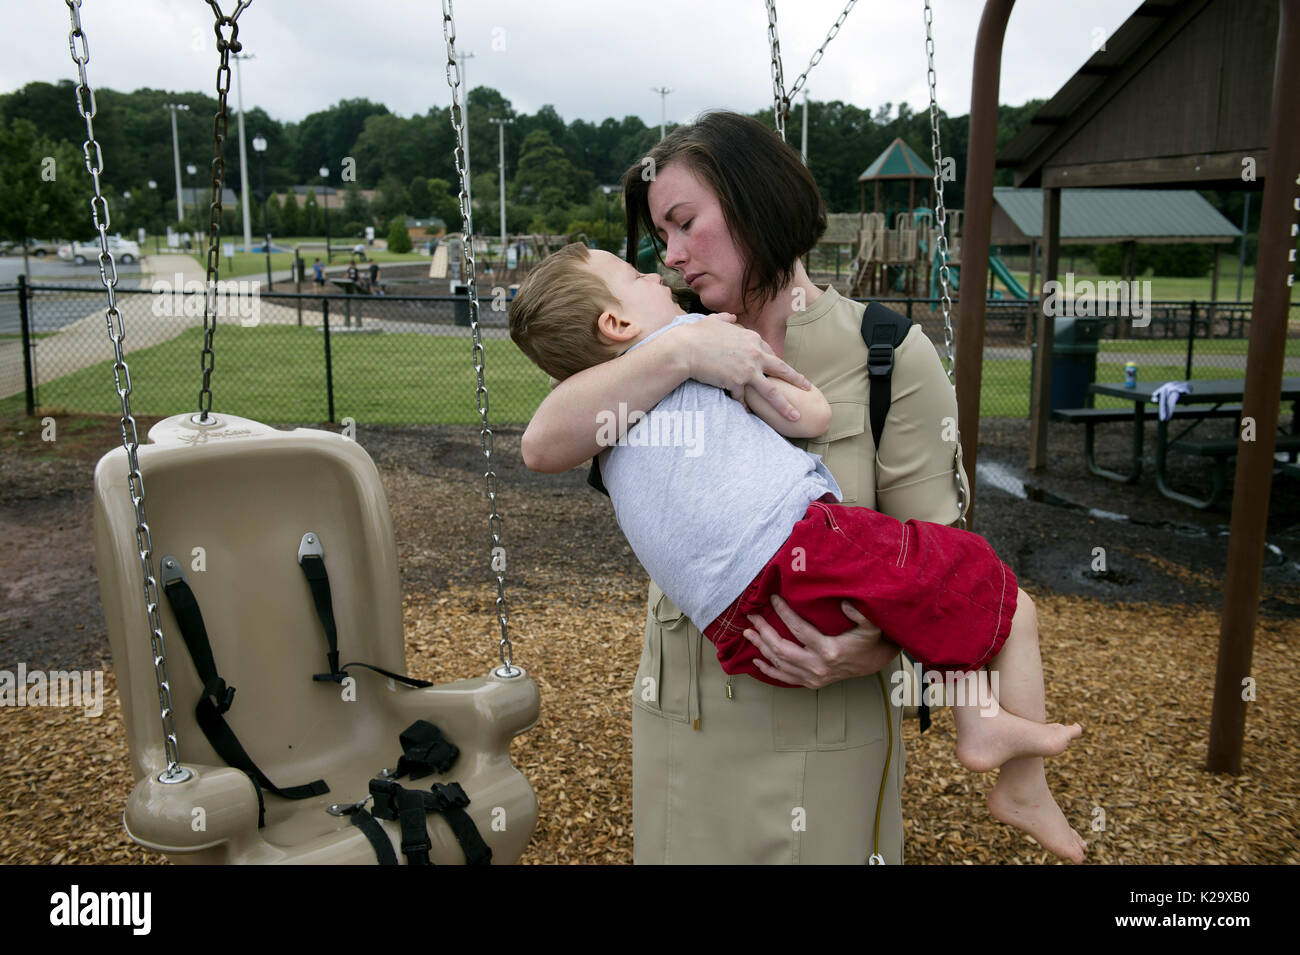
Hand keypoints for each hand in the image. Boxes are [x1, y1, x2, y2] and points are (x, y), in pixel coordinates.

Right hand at [682, 314, 810, 417]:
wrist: (685, 348)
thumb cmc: (697, 333)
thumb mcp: (714, 321)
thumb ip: (726, 319)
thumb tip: (732, 316)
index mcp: (752, 338)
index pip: (769, 352)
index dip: (774, 362)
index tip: (781, 370)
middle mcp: (755, 354)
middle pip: (781, 370)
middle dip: (797, 380)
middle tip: (808, 388)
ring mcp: (748, 369)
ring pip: (772, 391)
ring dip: (785, 406)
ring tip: (795, 417)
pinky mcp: (737, 383)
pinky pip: (745, 399)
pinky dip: (746, 407)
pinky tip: (751, 415)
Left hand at [744, 596, 900, 688]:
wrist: (873, 662)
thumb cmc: (869, 640)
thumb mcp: (870, 624)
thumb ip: (860, 613)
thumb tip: (844, 603)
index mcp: (829, 650)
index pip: (798, 629)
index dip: (783, 612)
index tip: (772, 599)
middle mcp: (818, 666)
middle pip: (781, 649)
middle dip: (764, 631)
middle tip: (752, 617)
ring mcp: (813, 677)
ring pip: (779, 663)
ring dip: (761, 648)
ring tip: (748, 633)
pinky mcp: (811, 683)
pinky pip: (784, 678)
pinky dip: (769, 670)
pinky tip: (756, 661)